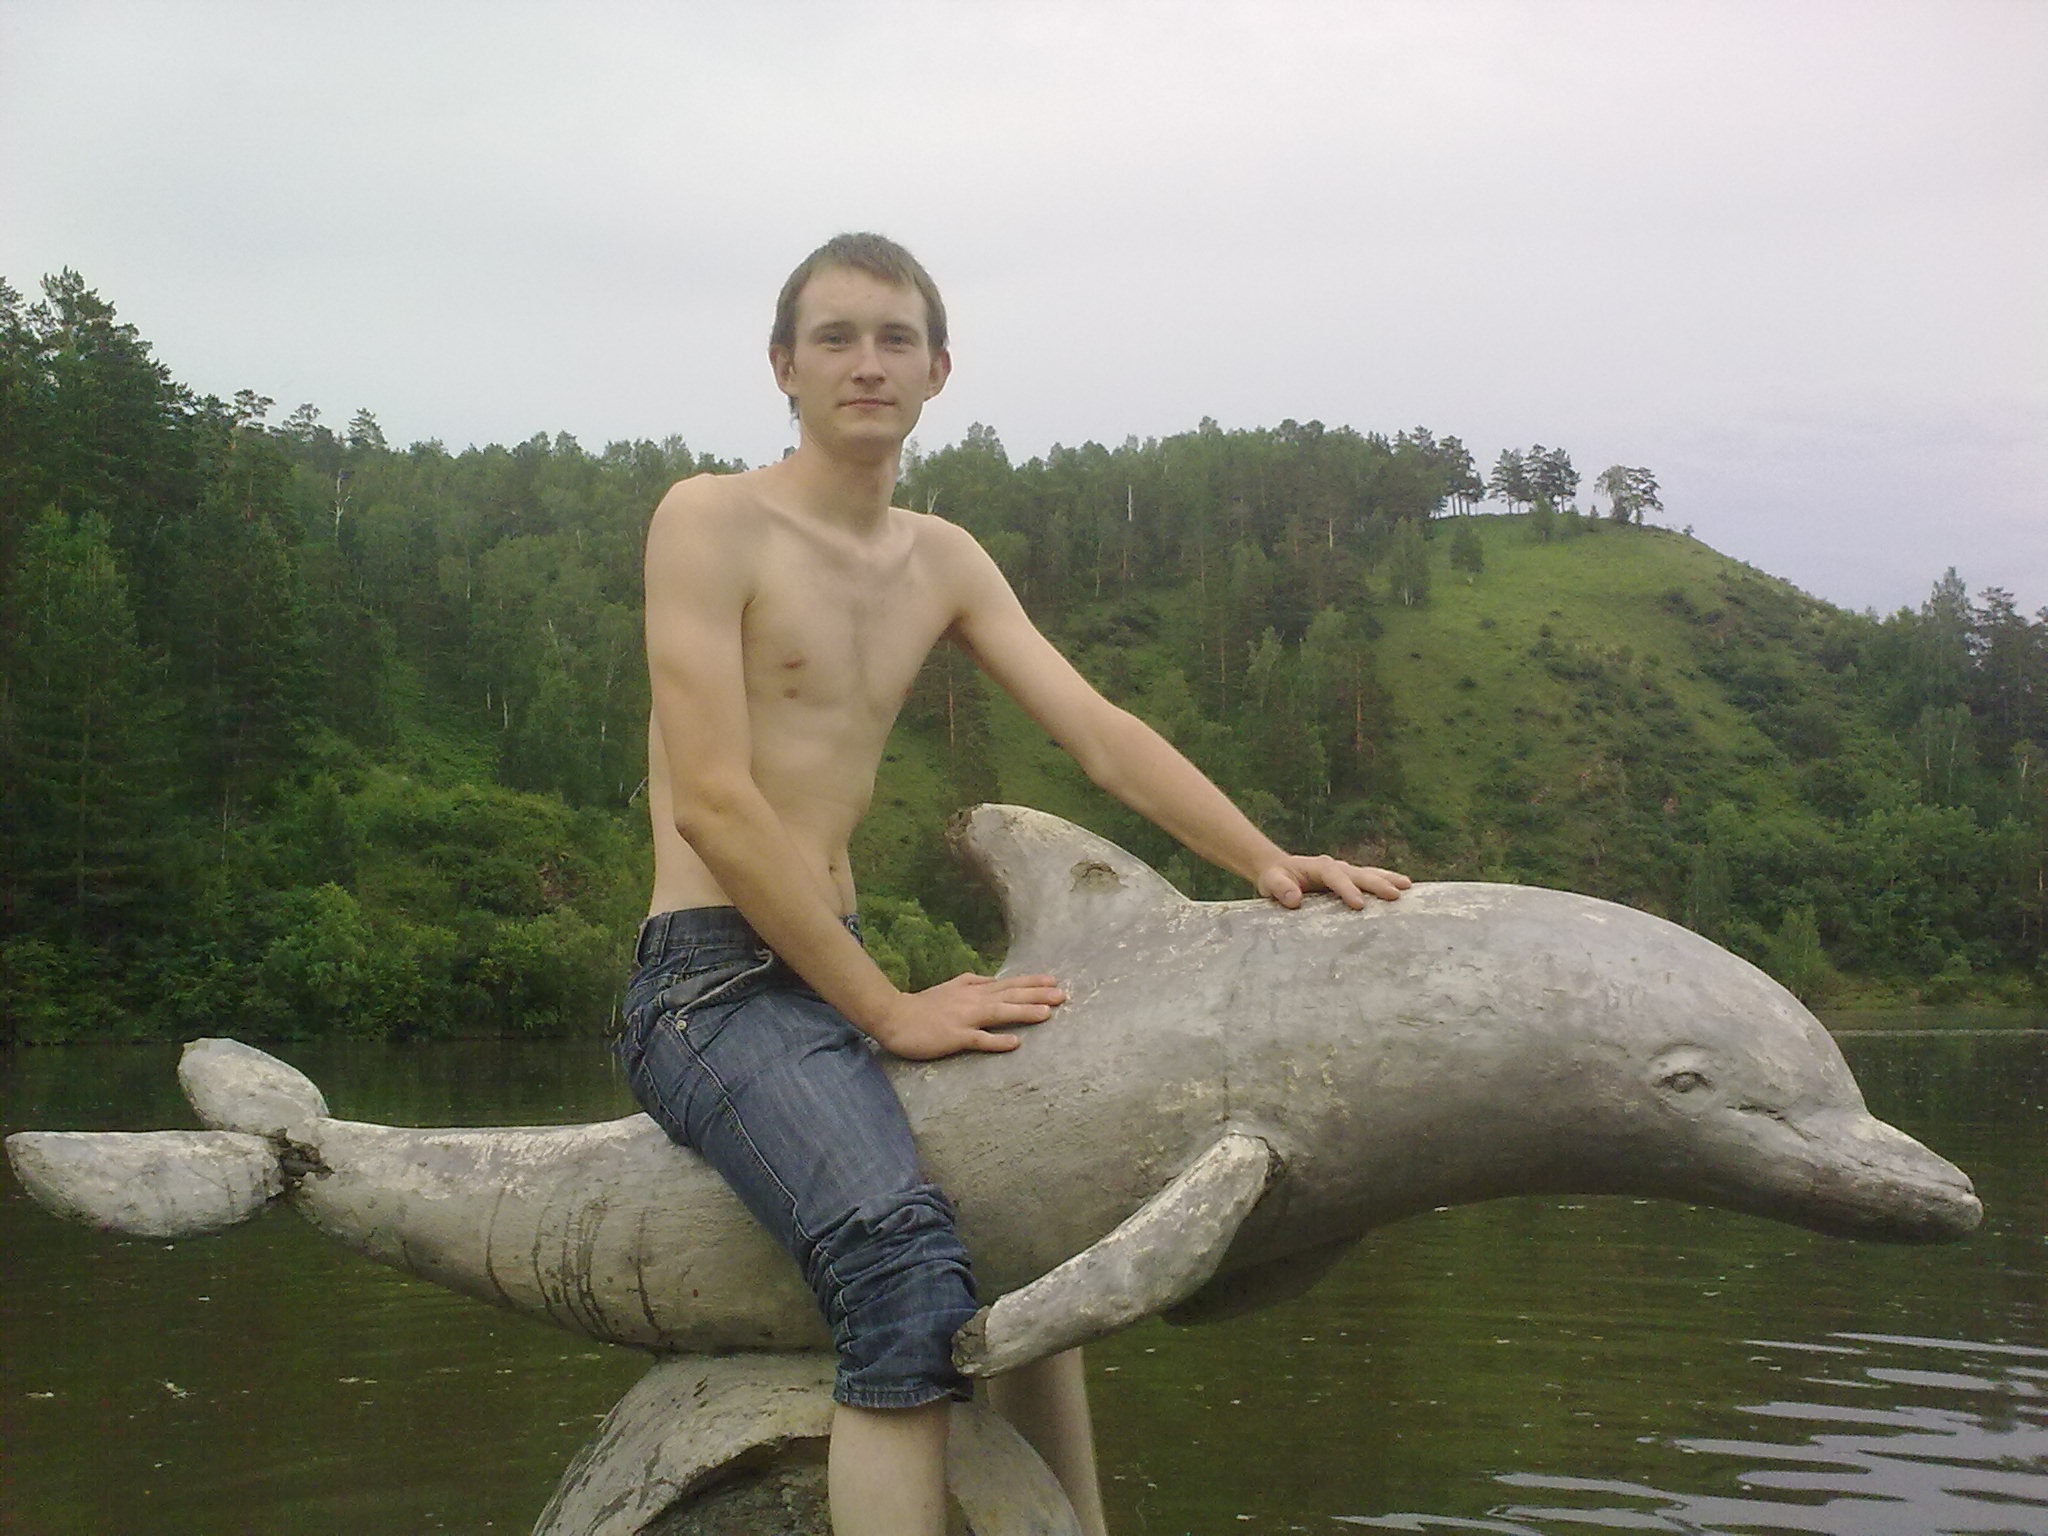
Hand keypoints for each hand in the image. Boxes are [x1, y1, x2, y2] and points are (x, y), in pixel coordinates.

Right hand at [873, 972, 1066, 1059]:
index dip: (1032, 983)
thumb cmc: (923, 1005)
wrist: (894, 1016)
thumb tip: (993, 981)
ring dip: (1024, 1012)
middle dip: (1038, 995)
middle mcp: (973, 1001)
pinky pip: (979, 1040)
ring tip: (1047, 1013)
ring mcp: (964, 1019)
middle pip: (1010, 996)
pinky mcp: (955, 1037)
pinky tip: (1015, 1042)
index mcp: (973, 990)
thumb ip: (973, 982)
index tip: (1054, 981)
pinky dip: (997, 1041)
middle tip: (1063, 995)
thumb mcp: (951, 987)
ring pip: (999, 1013)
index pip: (1008, 984)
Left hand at [1256, 854, 1411, 909]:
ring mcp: (1345, 871)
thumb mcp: (1271, 882)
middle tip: (1395, 895)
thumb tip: (1294, 898)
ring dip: (1388, 879)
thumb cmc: (1275, 878)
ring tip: (1407, 887)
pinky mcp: (1349, 879)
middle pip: (1359, 873)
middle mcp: (1335, 866)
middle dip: (1377, 884)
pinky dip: (1386, 882)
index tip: (1359, 904)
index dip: (1347, 889)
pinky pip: (1370, 879)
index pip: (1335, 877)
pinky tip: (1402, 888)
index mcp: (1318, 866)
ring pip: (1369, 873)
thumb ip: (1280, 888)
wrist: (1279, 871)